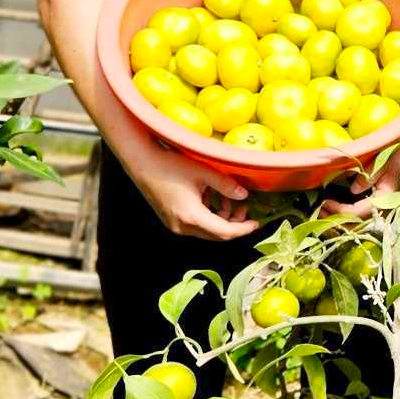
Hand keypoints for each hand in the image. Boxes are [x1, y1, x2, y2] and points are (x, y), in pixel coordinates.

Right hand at [120, 136, 258, 240]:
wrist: (142, 163)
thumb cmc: (171, 165)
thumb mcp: (204, 173)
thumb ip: (227, 185)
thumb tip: (244, 195)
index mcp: (192, 217)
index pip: (225, 232)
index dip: (243, 229)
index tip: (257, 222)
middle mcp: (182, 227)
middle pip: (216, 235)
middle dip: (234, 224)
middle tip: (245, 207)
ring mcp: (175, 225)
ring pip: (207, 230)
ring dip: (222, 218)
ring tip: (228, 198)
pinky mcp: (172, 219)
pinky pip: (196, 224)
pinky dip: (209, 215)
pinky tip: (213, 198)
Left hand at [321, 151, 399, 217]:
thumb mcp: (384, 160)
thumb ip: (369, 175)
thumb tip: (353, 189)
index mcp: (388, 198)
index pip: (358, 212)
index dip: (339, 210)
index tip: (325, 202)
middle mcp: (388, 208)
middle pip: (358, 224)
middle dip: (337, 220)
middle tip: (319, 211)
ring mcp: (387, 209)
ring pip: (362, 225)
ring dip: (342, 221)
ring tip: (326, 212)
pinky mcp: (386, 207)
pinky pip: (365, 218)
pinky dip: (350, 217)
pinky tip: (341, 211)